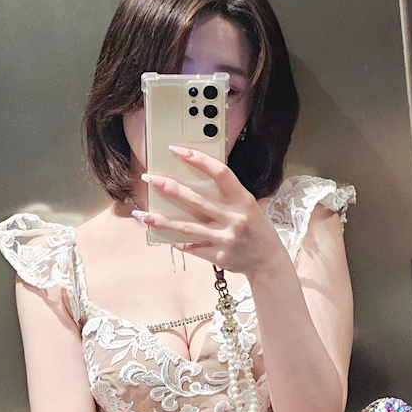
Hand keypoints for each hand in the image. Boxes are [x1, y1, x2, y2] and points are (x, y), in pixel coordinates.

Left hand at [134, 146, 285, 278]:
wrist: (268, 261)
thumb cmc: (256, 228)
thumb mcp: (249, 205)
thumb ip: (227, 193)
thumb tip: (195, 177)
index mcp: (243, 199)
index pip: (220, 173)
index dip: (198, 159)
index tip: (177, 150)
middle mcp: (234, 218)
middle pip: (196, 200)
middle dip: (170, 188)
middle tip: (150, 178)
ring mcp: (225, 238)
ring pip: (188, 227)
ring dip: (162, 220)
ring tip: (142, 214)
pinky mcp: (218, 256)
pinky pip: (192, 247)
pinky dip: (176, 240)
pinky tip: (160, 235)